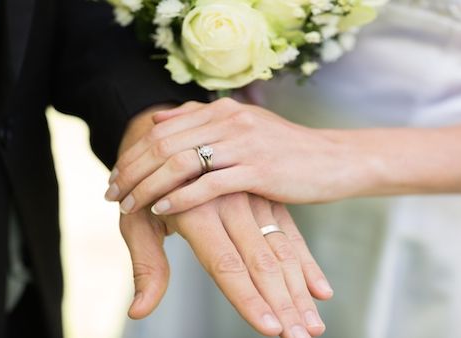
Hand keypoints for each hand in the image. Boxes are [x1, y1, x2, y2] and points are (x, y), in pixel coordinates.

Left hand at [106, 98, 344, 215]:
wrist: (334, 160)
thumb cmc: (286, 150)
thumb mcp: (245, 127)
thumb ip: (204, 121)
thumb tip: (161, 120)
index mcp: (223, 110)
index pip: (163, 129)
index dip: (134, 153)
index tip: (116, 174)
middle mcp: (230, 121)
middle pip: (165, 144)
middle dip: (132, 170)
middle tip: (112, 192)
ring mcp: (245, 144)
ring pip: (181, 163)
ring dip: (148, 185)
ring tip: (129, 205)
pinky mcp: (259, 171)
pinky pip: (209, 184)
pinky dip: (181, 197)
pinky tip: (162, 210)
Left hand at [121, 194, 332, 336]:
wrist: (169, 136)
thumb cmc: (148, 186)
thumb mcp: (139, 223)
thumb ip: (147, 266)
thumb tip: (138, 313)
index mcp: (197, 211)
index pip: (226, 264)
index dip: (249, 299)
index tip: (271, 330)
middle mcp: (230, 203)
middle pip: (262, 262)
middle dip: (284, 305)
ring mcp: (252, 198)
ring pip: (281, 252)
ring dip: (299, 292)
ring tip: (314, 328)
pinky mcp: (266, 196)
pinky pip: (290, 236)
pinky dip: (306, 266)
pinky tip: (322, 293)